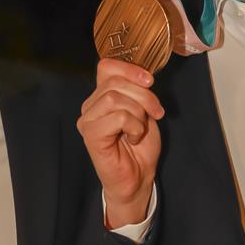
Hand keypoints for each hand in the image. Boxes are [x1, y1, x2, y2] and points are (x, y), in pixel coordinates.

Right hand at [77, 59, 162, 227]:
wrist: (138, 178)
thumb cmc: (140, 147)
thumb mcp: (144, 111)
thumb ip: (138, 91)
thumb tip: (143, 76)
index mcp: (101, 96)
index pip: (106, 67)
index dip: (130, 69)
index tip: (150, 81)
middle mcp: (90, 106)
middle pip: (115, 82)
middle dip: (144, 95)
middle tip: (156, 112)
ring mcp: (88, 121)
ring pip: (115, 98)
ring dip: (139, 113)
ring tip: (140, 129)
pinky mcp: (91, 136)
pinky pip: (118, 117)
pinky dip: (134, 126)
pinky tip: (133, 138)